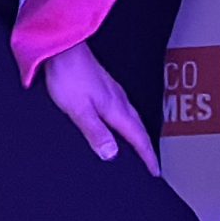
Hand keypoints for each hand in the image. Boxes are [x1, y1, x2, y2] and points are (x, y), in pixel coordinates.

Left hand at [42, 40, 158, 172]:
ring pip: (132, 117)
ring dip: (138, 134)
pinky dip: (127, 122)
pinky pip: (123, 109)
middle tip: (151, 162)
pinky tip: (119, 121)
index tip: (155, 170)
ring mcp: (113, 91)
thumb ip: (95, 132)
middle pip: (139, 127)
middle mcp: (119, 100)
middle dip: (146, 147)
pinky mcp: (105, 86)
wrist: (64, 50)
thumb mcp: (79, 110)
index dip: (147, 156)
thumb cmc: (69, 77)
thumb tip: (112, 154)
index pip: (137, 137)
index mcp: (115, 108)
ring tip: (139, 146)